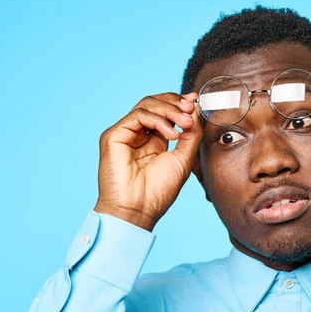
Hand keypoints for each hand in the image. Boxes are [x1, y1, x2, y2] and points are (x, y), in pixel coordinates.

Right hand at [93, 92, 201, 230]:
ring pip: (147, 105)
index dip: (180, 103)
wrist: (138, 210)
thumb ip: (191, 135)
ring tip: (185, 123)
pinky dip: (158, 120)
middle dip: (176, 102)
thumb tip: (195, 111)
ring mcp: (126, 133)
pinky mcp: (114, 135)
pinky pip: (138, 115)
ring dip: (170, 110)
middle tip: (191, 109)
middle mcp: (138, 134)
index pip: (165, 111)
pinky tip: (171, 134)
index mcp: (153, 140)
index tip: (196, 101)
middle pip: (155, 103)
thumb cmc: (158, 191)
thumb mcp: (184, 159)